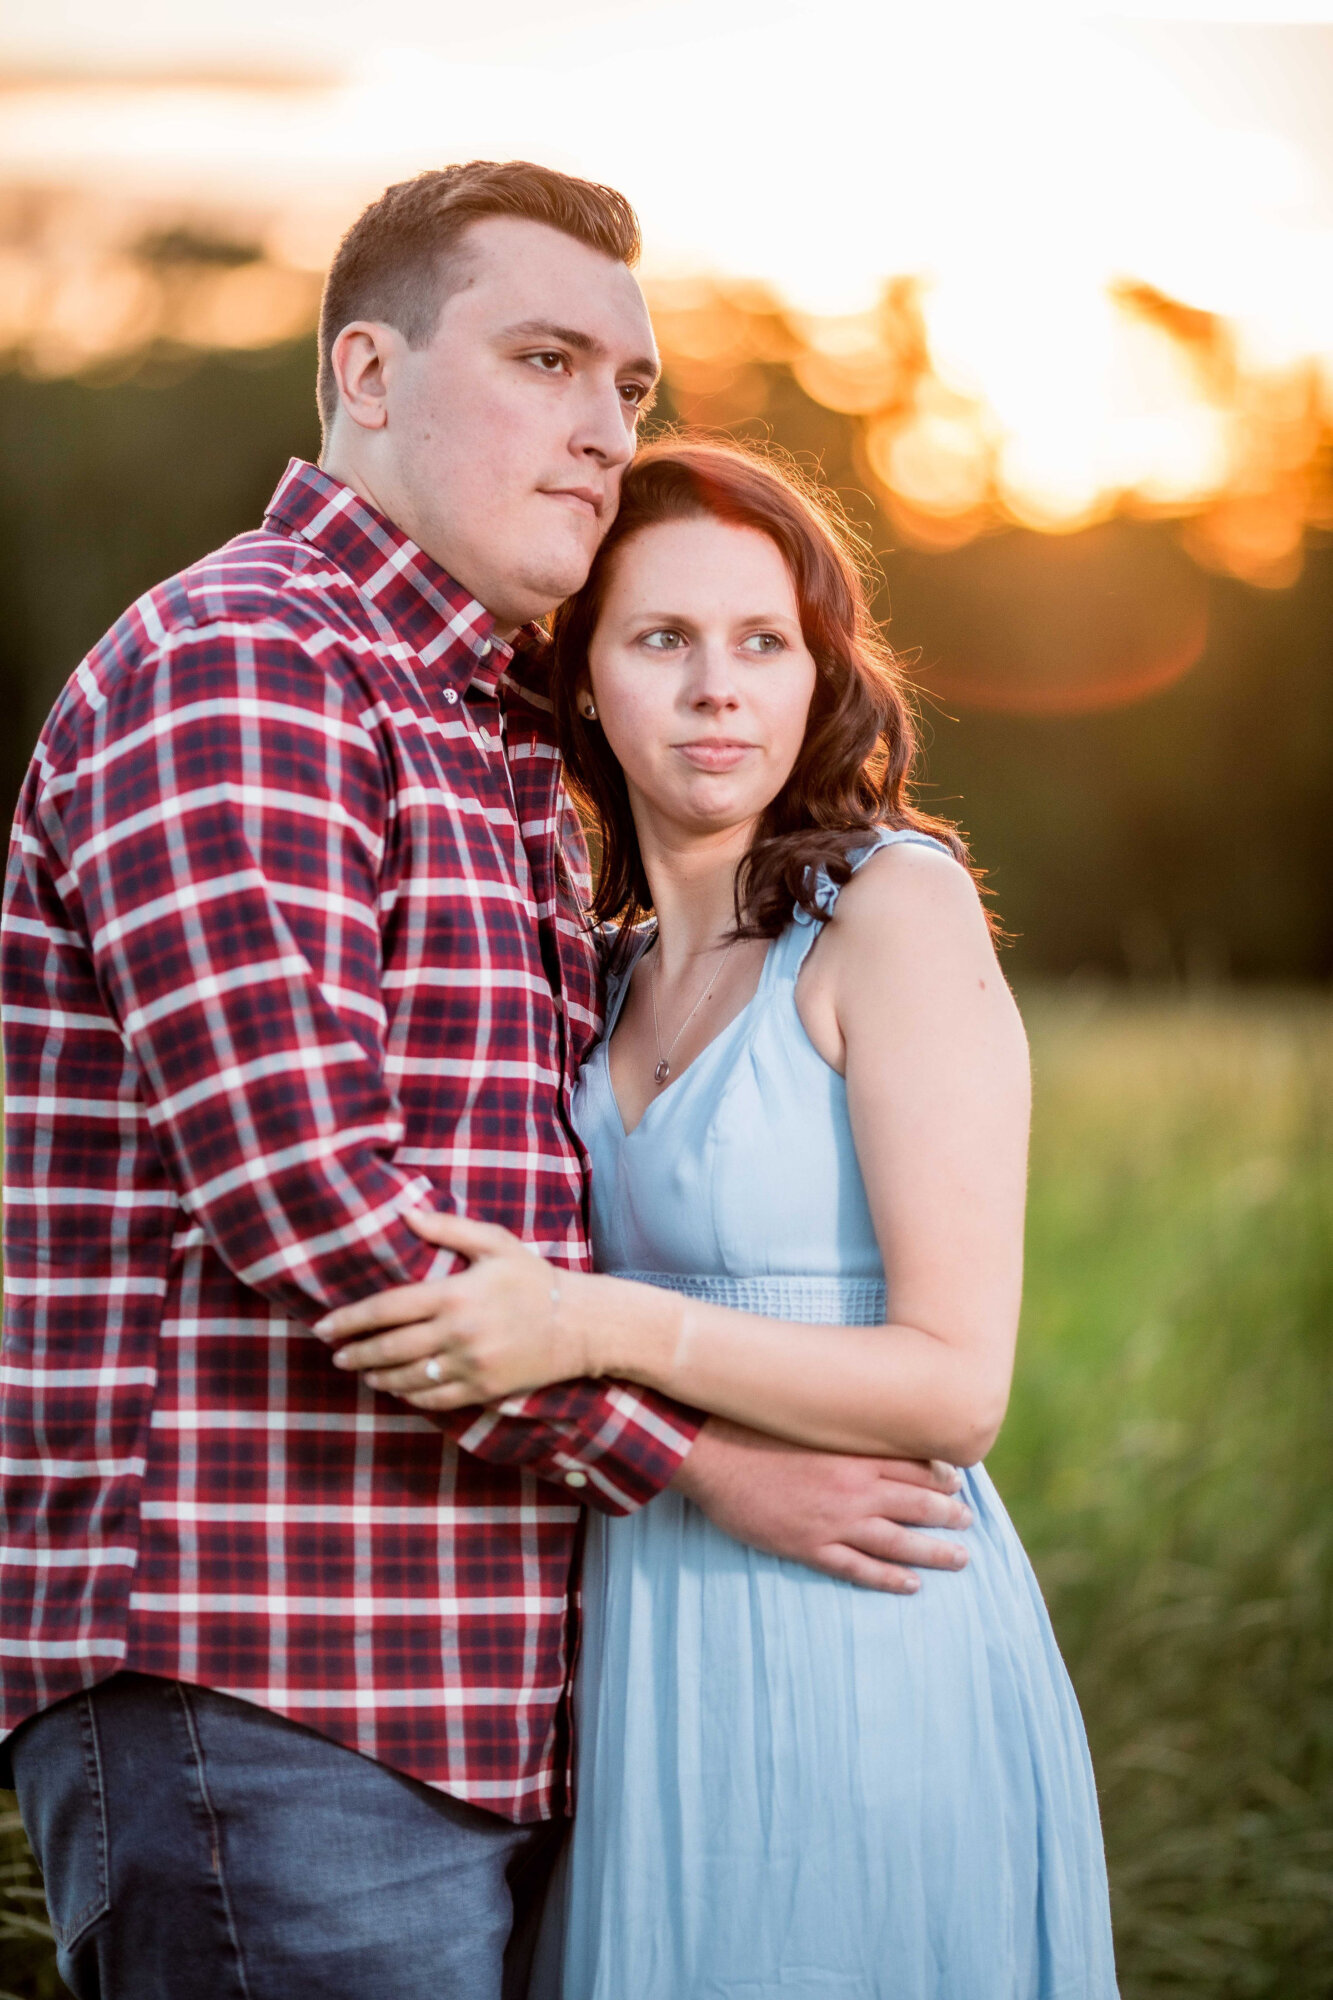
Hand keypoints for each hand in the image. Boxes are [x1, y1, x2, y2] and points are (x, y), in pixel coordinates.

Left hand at [314, 1209, 587, 1409]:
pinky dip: (408, 1395)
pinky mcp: (483, 1390)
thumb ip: (447, 1228)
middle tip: (335, 1354)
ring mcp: (470, 1366)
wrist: (580, 1324)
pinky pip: (434, 1399)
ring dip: (376, 1376)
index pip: (387, 1309)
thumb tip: (403, 1213)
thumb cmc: (533, 1278)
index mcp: (454, 1294)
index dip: (350, 1320)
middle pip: (389, 1348)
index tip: (324, 1327)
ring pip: (407, 1378)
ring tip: (360, 1371)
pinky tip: (396, 1389)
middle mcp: (457, 1333)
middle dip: (355, 1353)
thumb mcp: (495, 1243)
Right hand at [671, 1417, 971, 1592]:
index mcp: (854, 1453)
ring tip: (960, 1558)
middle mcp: (854, 1488)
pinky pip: (860, 1568)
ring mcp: (834, 1521)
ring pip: (898, 1541)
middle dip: (949, 1515)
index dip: (942, 1477)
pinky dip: (889, 1578)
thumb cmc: (755, 1427)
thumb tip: (867, 1419)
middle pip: (917, 1504)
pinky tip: (912, 1585)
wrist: (711, 1453)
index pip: (914, 1466)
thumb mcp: (808, 1417)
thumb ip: (841, 1424)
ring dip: (934, 1551)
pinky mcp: (810, 1546)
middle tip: (968, 1523)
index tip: (958, 1484)